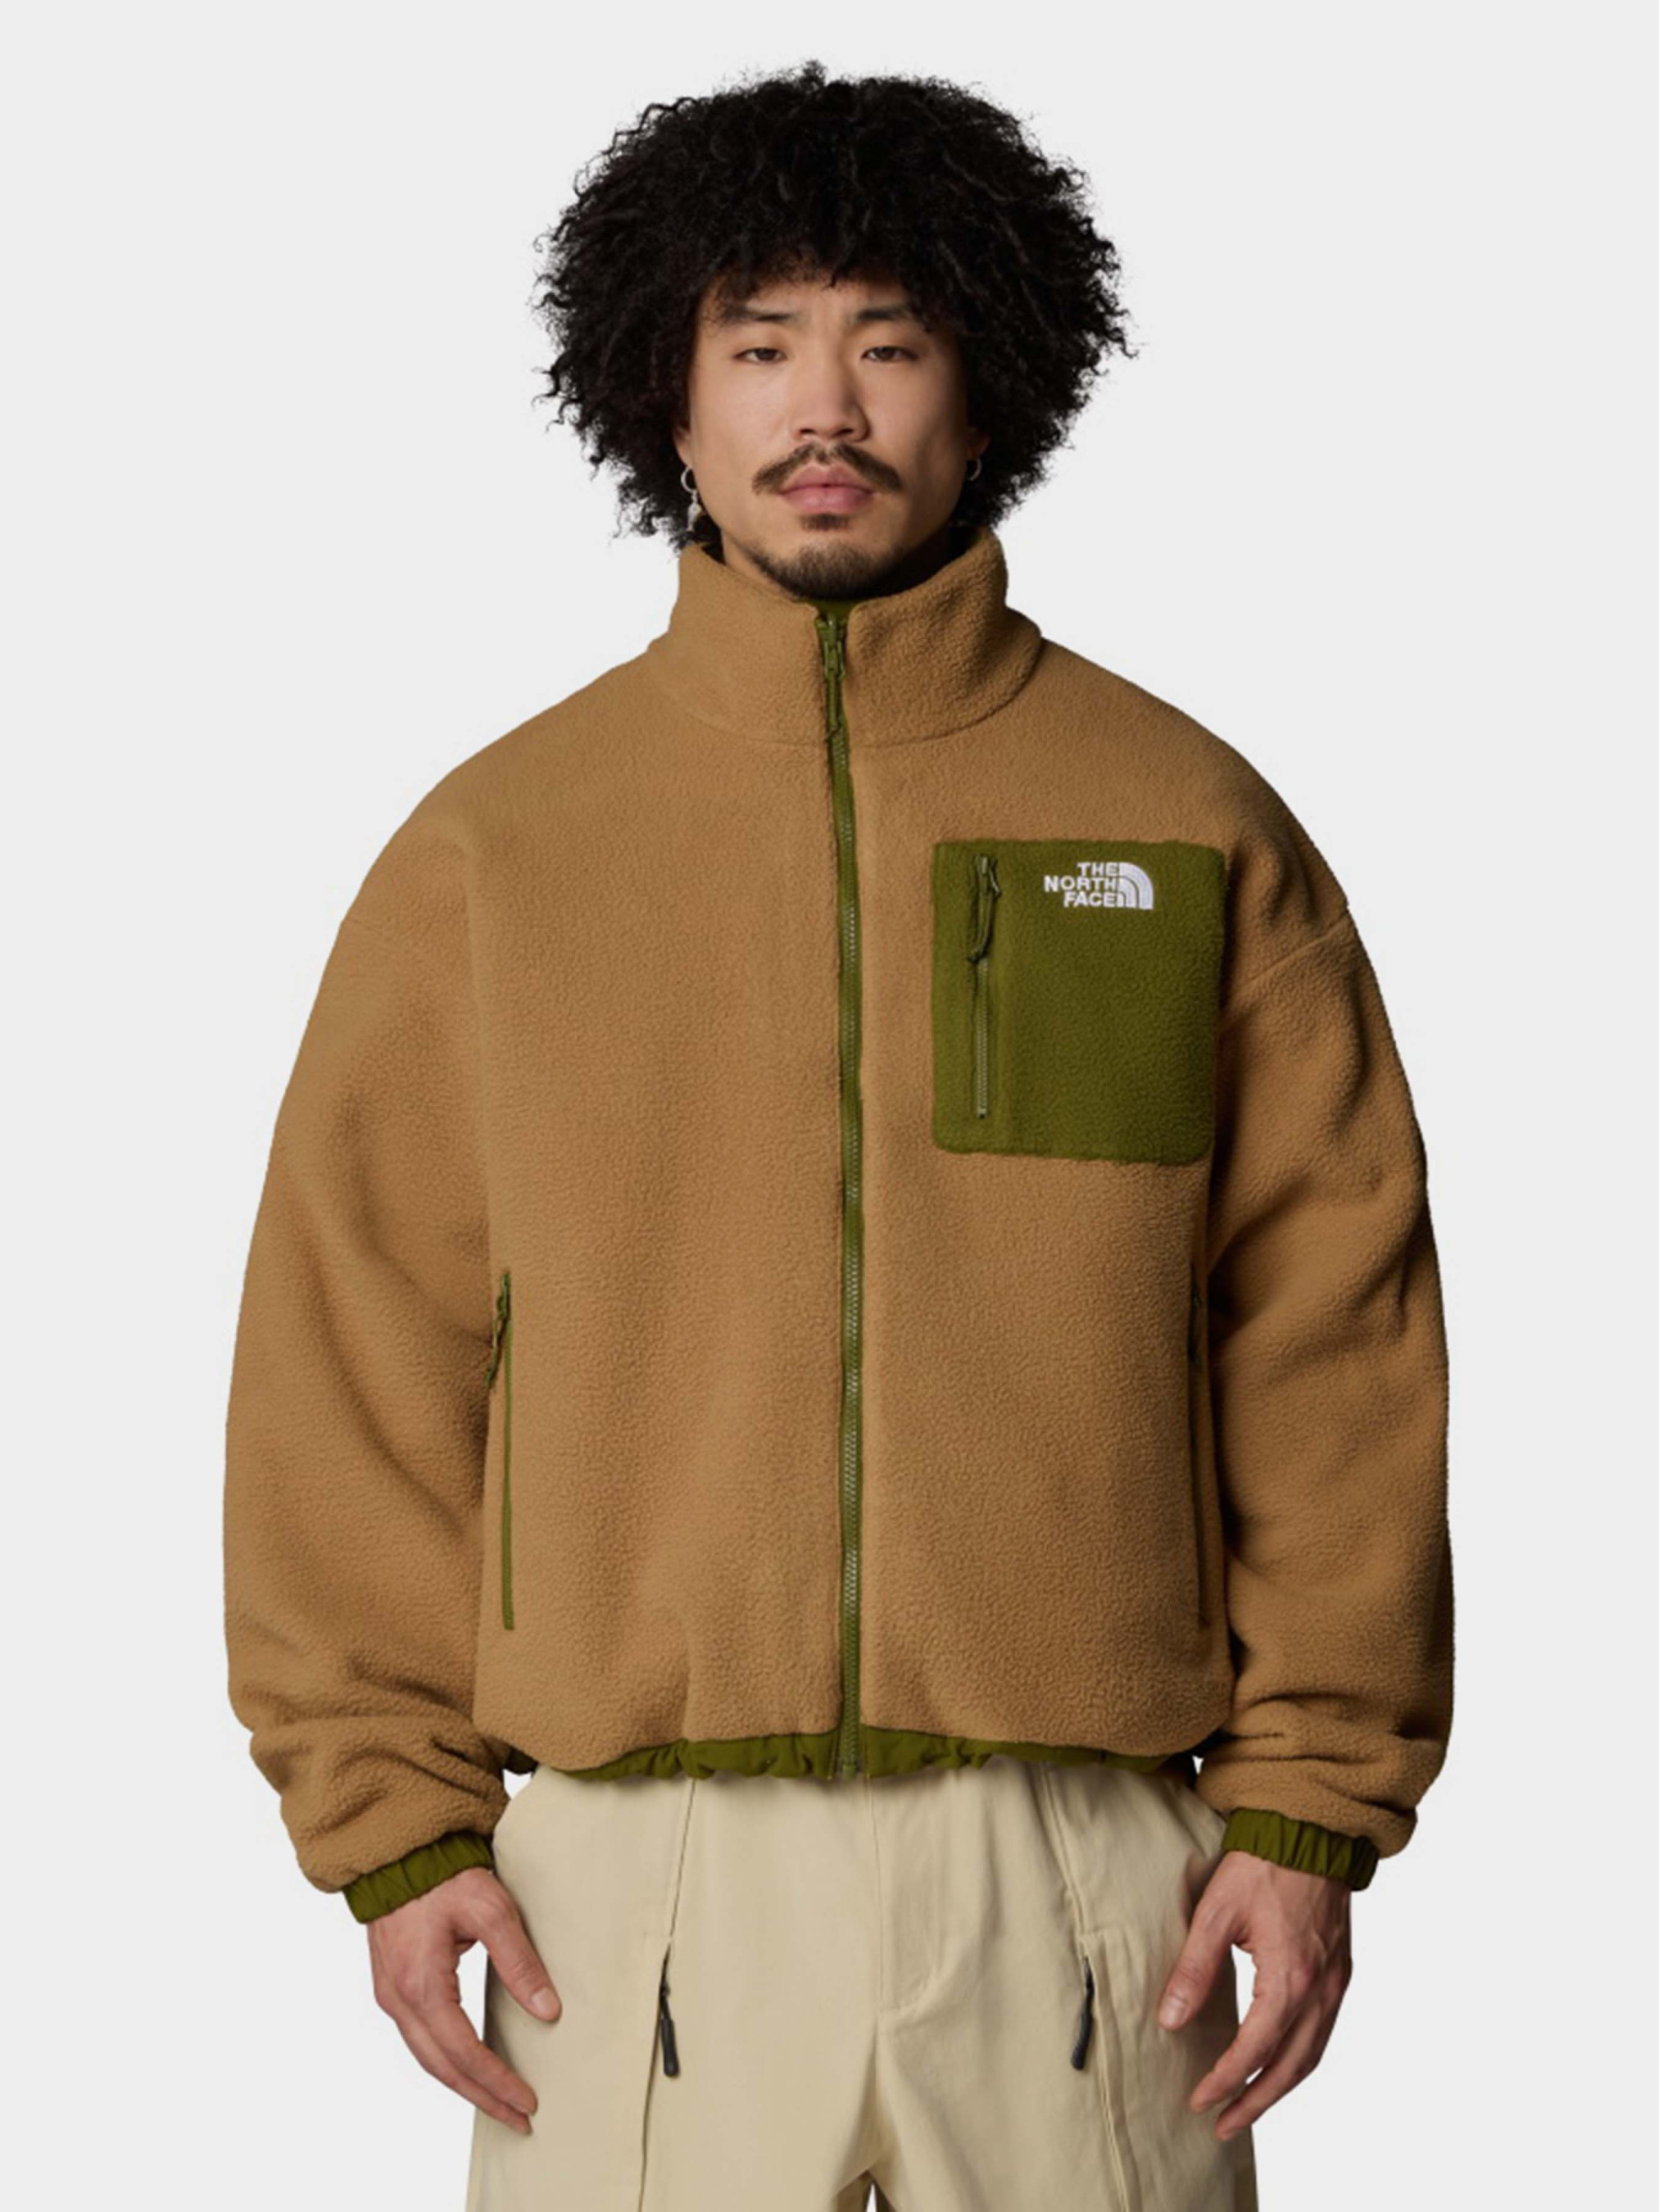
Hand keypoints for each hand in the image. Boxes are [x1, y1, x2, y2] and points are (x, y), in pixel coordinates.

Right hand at [366, 1866, 561, 2133]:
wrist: (399, 1854)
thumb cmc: (444, 1876)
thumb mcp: (491, 1910)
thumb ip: (519, 1961)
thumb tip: (548, 2009)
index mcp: (422, 1985)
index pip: (464, 2052)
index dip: (496, 2081)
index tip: (527, 2100)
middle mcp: (399, 2000)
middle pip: (442, 2067)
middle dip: (482, 2096)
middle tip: (518, 2118)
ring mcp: (391, 1996)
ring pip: (427, 2058)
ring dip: (462, 2084)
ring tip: (498, 2102)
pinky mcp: (392, 1988)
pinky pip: (419, 2040)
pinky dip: (445, 2061)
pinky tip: (467, 2066)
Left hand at [1155, 1849, 1352, 2140]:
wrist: (1310, 1830)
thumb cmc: (1262, 1863)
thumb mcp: (1216, 1911)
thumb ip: (1194, 1968)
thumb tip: (1171, 2020)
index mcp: (1290, 1977)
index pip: (1255, 2049)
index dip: (1225, 2081)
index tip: (1198, 2100)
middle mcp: (1321, 1990)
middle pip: (1290, 2069)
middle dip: (1255, 2103)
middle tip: (1222, 2126)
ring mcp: (1336, 1984)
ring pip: (1312, 2057)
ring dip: (1280, 2090)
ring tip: (1247, 2108)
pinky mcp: (1340, 1973)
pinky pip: (1323, 2034)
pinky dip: (1300, 2061)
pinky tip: (1278, 2066)